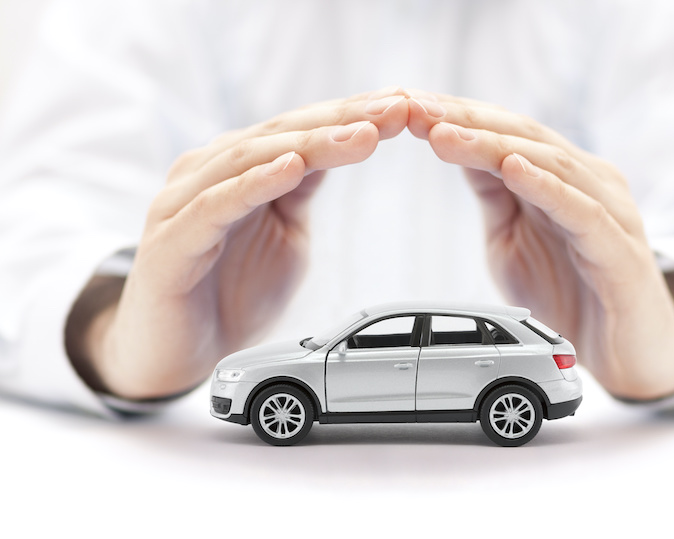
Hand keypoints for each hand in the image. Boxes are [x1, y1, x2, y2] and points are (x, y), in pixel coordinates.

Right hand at [71, 88, 409, 398]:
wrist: (177, 354)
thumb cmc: (229, 293)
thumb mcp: (284, 232)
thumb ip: (303, 189)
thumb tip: (344, 144)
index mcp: (236, 169)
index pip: (299, 130)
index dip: (350, 116)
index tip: (401, 106)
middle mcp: (207, 174)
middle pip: (280, 135)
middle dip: (341, 121)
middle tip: (394, 110)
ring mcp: (183, 204)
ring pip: (250, 160)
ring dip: (310, 144)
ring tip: (360, 134)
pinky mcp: (170, 242)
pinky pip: (216, 205)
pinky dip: (255, 184)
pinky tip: (291, 168)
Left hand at [407, 91, 673, 398]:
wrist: (626, 356)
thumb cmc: (570, 293)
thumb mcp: (512, 239)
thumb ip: (493, 195)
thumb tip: (454, 147)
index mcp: (562, 178)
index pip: (506, 133)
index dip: (458, 117)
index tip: (408, 106)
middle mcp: (590, 183)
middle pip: (524, 137)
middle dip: (466, 122)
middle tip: (417, 110)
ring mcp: (610, 213)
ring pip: (551, 165)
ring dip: (493, 146)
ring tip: (447, 134)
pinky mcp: (620, 251)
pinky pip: (583, 212)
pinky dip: (547, 187)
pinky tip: (514, 169)